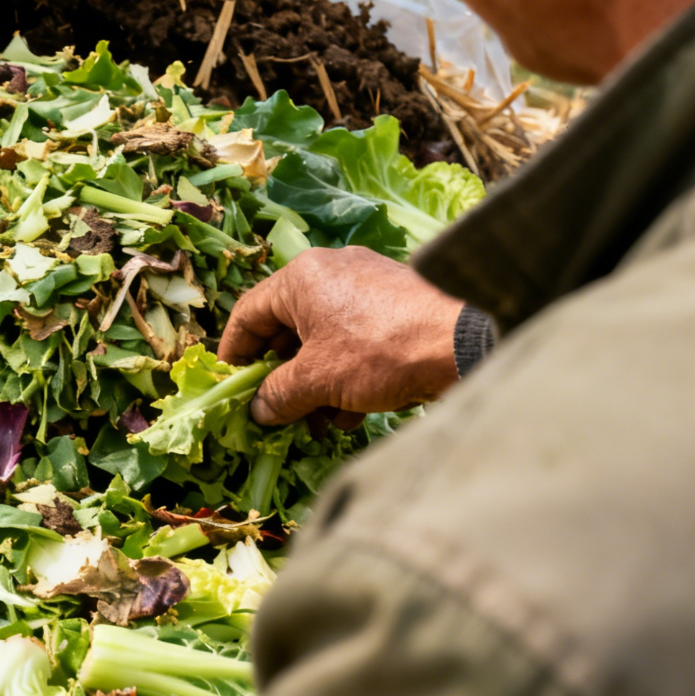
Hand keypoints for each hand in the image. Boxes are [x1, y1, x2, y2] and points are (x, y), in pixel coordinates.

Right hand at [219, 247, 463, 426]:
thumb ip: (278, 395)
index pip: (248, 314)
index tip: (229, 387)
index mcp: (302, 277)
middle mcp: (331, 272)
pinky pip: (354, 340)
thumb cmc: (380, 352)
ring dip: (313, 384)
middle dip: (280, 378)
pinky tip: (351, 414)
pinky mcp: (395, 306)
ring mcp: (367, 286)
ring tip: (317, 424)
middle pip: (286, 328)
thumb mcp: (319, 379)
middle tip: (274, 413)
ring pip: (322, 339)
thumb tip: (258, 410)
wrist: (465, 343)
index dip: (234, 354)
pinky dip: (345, 375)